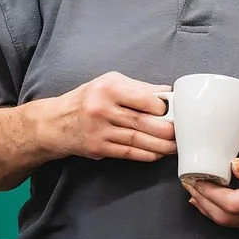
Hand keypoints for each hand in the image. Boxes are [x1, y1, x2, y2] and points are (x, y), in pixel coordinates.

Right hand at [46, 72, 175, 162]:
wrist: (56, 122)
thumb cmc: (87, 99)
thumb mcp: (109, 83)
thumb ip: (138, 88)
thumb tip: (167, 93)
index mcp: (108, 88)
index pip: (145, 99)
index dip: (164, 107)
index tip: (175, 111)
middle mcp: (102, 109)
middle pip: (144, 122)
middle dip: (167, 130)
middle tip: (182, 132)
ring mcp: (100, 131)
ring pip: (139, 140)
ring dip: (161, 146)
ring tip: (175, 146)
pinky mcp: (99, 148)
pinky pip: (129, 153)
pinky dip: (146, 154)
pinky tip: (158, 153)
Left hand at [185, 152, 238, 230]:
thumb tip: (232, 167)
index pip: (232, 204)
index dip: (211, 193)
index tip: (196, 178)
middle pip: (224, 216)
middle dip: (202, 199)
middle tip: (187, 180)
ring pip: (225, 220)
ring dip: (205, 205)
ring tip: (191, 188)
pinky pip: (230, 219)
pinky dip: (213, 210)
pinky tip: (203, 200)